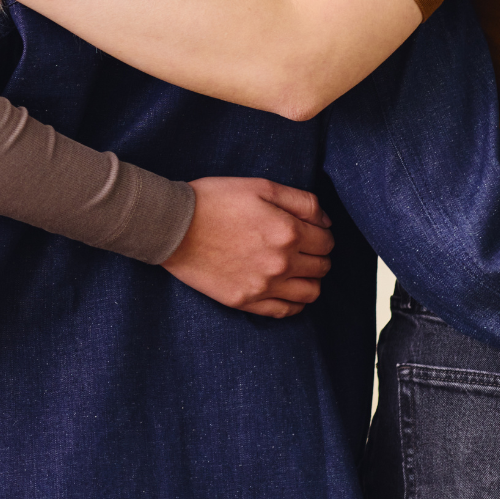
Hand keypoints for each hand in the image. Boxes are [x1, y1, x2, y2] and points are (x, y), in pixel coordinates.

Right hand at [163, 177, 332, 317]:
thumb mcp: (260, 187)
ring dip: (311, 280)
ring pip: (310, 293)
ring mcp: (263, 286)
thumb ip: (302, 201)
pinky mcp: (245, 301)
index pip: (327, 241)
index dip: (322, 234)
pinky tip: (286, 290)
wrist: (172, 226)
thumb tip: (326, 221)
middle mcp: (281, 263)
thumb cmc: (213, 201)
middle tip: (304, 248)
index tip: (310, 231)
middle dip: (318, 256)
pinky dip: (294, 303)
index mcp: (288, 232)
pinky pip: (284, 312)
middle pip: (322, 267)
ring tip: (297, 270)